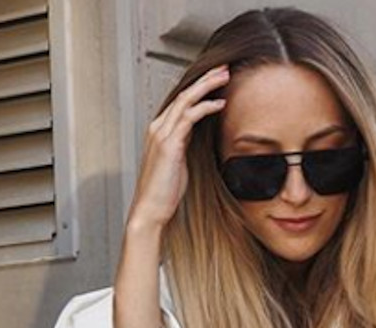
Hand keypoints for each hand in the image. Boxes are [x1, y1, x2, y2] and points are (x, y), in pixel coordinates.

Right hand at [127, 64, 229, 229]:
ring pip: (186, 100)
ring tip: (224, 78)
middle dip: (205, 79)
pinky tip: (219, 104)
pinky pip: (189, 118)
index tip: (217, 80)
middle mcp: (158, 128)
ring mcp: (162, 134)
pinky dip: (205, 107)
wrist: (150, 209)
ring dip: (207, 87)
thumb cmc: (164, 191)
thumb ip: (184, 144)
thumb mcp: (178, 161)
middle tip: (224, 69)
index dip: (199, 87)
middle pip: (184, 94)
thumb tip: (196, 134)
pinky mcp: (169, 144)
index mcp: (159, 130)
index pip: (181, 101)